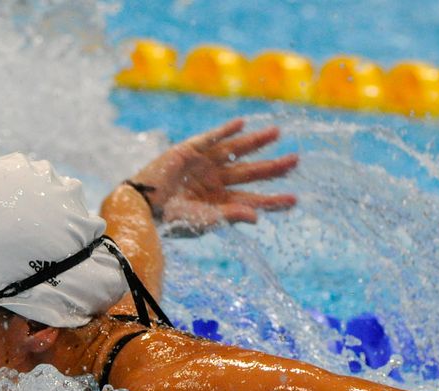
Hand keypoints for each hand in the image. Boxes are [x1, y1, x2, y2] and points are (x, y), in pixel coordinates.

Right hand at [129, 118, 298, 234]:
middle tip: (295, 160)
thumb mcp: (203, 220)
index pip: (253, 199)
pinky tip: (242, 123)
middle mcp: (217, 181)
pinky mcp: (190, 150)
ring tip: (277, 133)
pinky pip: (212, 137)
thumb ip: (230, 216)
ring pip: (237, 151)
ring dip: (256, 142)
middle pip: (251, 173)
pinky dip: (226, 130)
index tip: (294, 199)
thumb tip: (258, 217)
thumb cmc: (171, 219)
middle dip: (272, 167)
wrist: (143, 204)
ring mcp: (205, 164)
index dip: (273, 200)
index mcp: (221, 201)